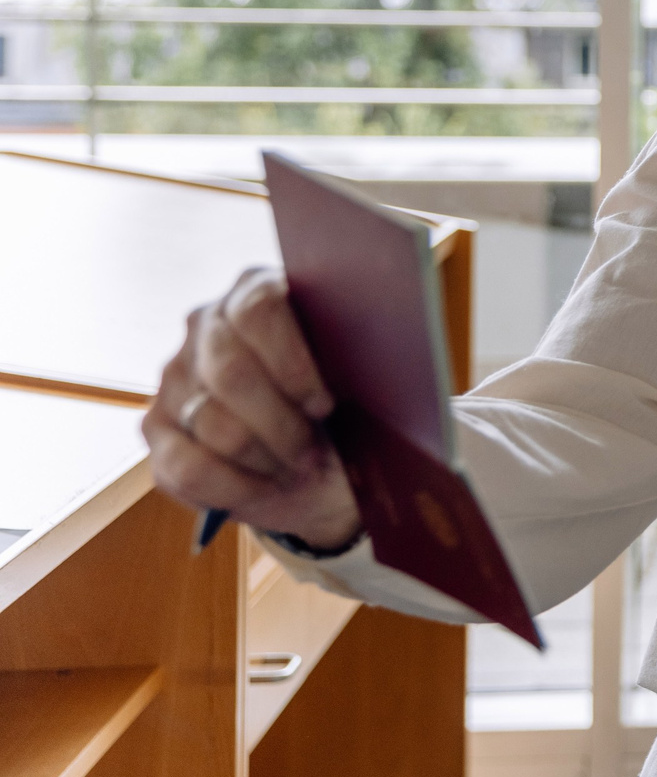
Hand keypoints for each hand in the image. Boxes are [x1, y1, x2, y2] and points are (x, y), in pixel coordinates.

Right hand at [142, 267, 359, 548]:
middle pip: (230, 371)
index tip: (326, 403)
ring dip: (264, 456)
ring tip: (299, 464)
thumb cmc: (350, 406)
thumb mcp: (367, 378)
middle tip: (314, 448)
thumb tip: (379, 351)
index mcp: (258, 290)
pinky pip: (186, 467)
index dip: (292, 363)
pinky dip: (235, 486)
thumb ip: (363, 354)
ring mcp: (175, 376)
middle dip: (280, 423)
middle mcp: (206, 325)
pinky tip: (266, 485)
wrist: (325, 460)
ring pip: (212, 423)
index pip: (257, 311)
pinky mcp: (156, 428)